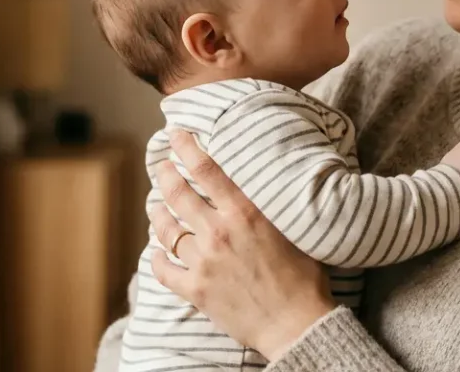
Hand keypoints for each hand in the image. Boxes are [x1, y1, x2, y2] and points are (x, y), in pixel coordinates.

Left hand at [150, 129, 335, 360]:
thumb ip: (267, 208)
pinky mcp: (195, 290)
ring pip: (166, 230)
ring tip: (155, 206)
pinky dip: (156, 258)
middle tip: (161, 167)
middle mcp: (218, 232)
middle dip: (165, 175)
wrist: (296, 323)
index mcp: (244, 213)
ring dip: (157, 214)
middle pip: (178, 194)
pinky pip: (163, 269)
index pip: (206, 169)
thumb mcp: (291, 230)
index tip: (175, 135)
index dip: (186, 147)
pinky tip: (156, 252)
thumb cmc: (304, 278)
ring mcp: (203, 262)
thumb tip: (259, 187)